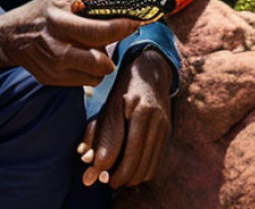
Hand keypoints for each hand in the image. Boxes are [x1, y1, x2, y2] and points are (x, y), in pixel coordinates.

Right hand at [0, 0, 138, 86]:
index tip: (134, 22)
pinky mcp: (53, 80)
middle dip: (114, 48)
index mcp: (59, 20)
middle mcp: (57, 47)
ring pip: (97, 74)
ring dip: (103, 62)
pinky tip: (84, 56)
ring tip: (96, 46)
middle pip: (101, 60)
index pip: (100, 31)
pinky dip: (91, 71)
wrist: (11, 36)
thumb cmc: (41, 11)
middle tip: (117, 35)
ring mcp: (54, 67)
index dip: (122, 28)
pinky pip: (86, 81)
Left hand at [77, 48, 173, 188]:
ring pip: (148, 168)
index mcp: (141, 111)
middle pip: (138, 163)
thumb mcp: (109, 106)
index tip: (97, 175)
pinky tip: (129, 169)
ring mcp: (165, 128)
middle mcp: (157, 121)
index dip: (110, 168)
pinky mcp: (167, 134)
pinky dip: (141, 172)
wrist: (152, 74)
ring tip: (116, 176)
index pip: (126, 150)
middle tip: (106, 180)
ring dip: (131, 177)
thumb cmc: (124, 90)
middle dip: (120, 177)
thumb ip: (101, 134)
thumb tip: (87, 162)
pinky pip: (155, 164)